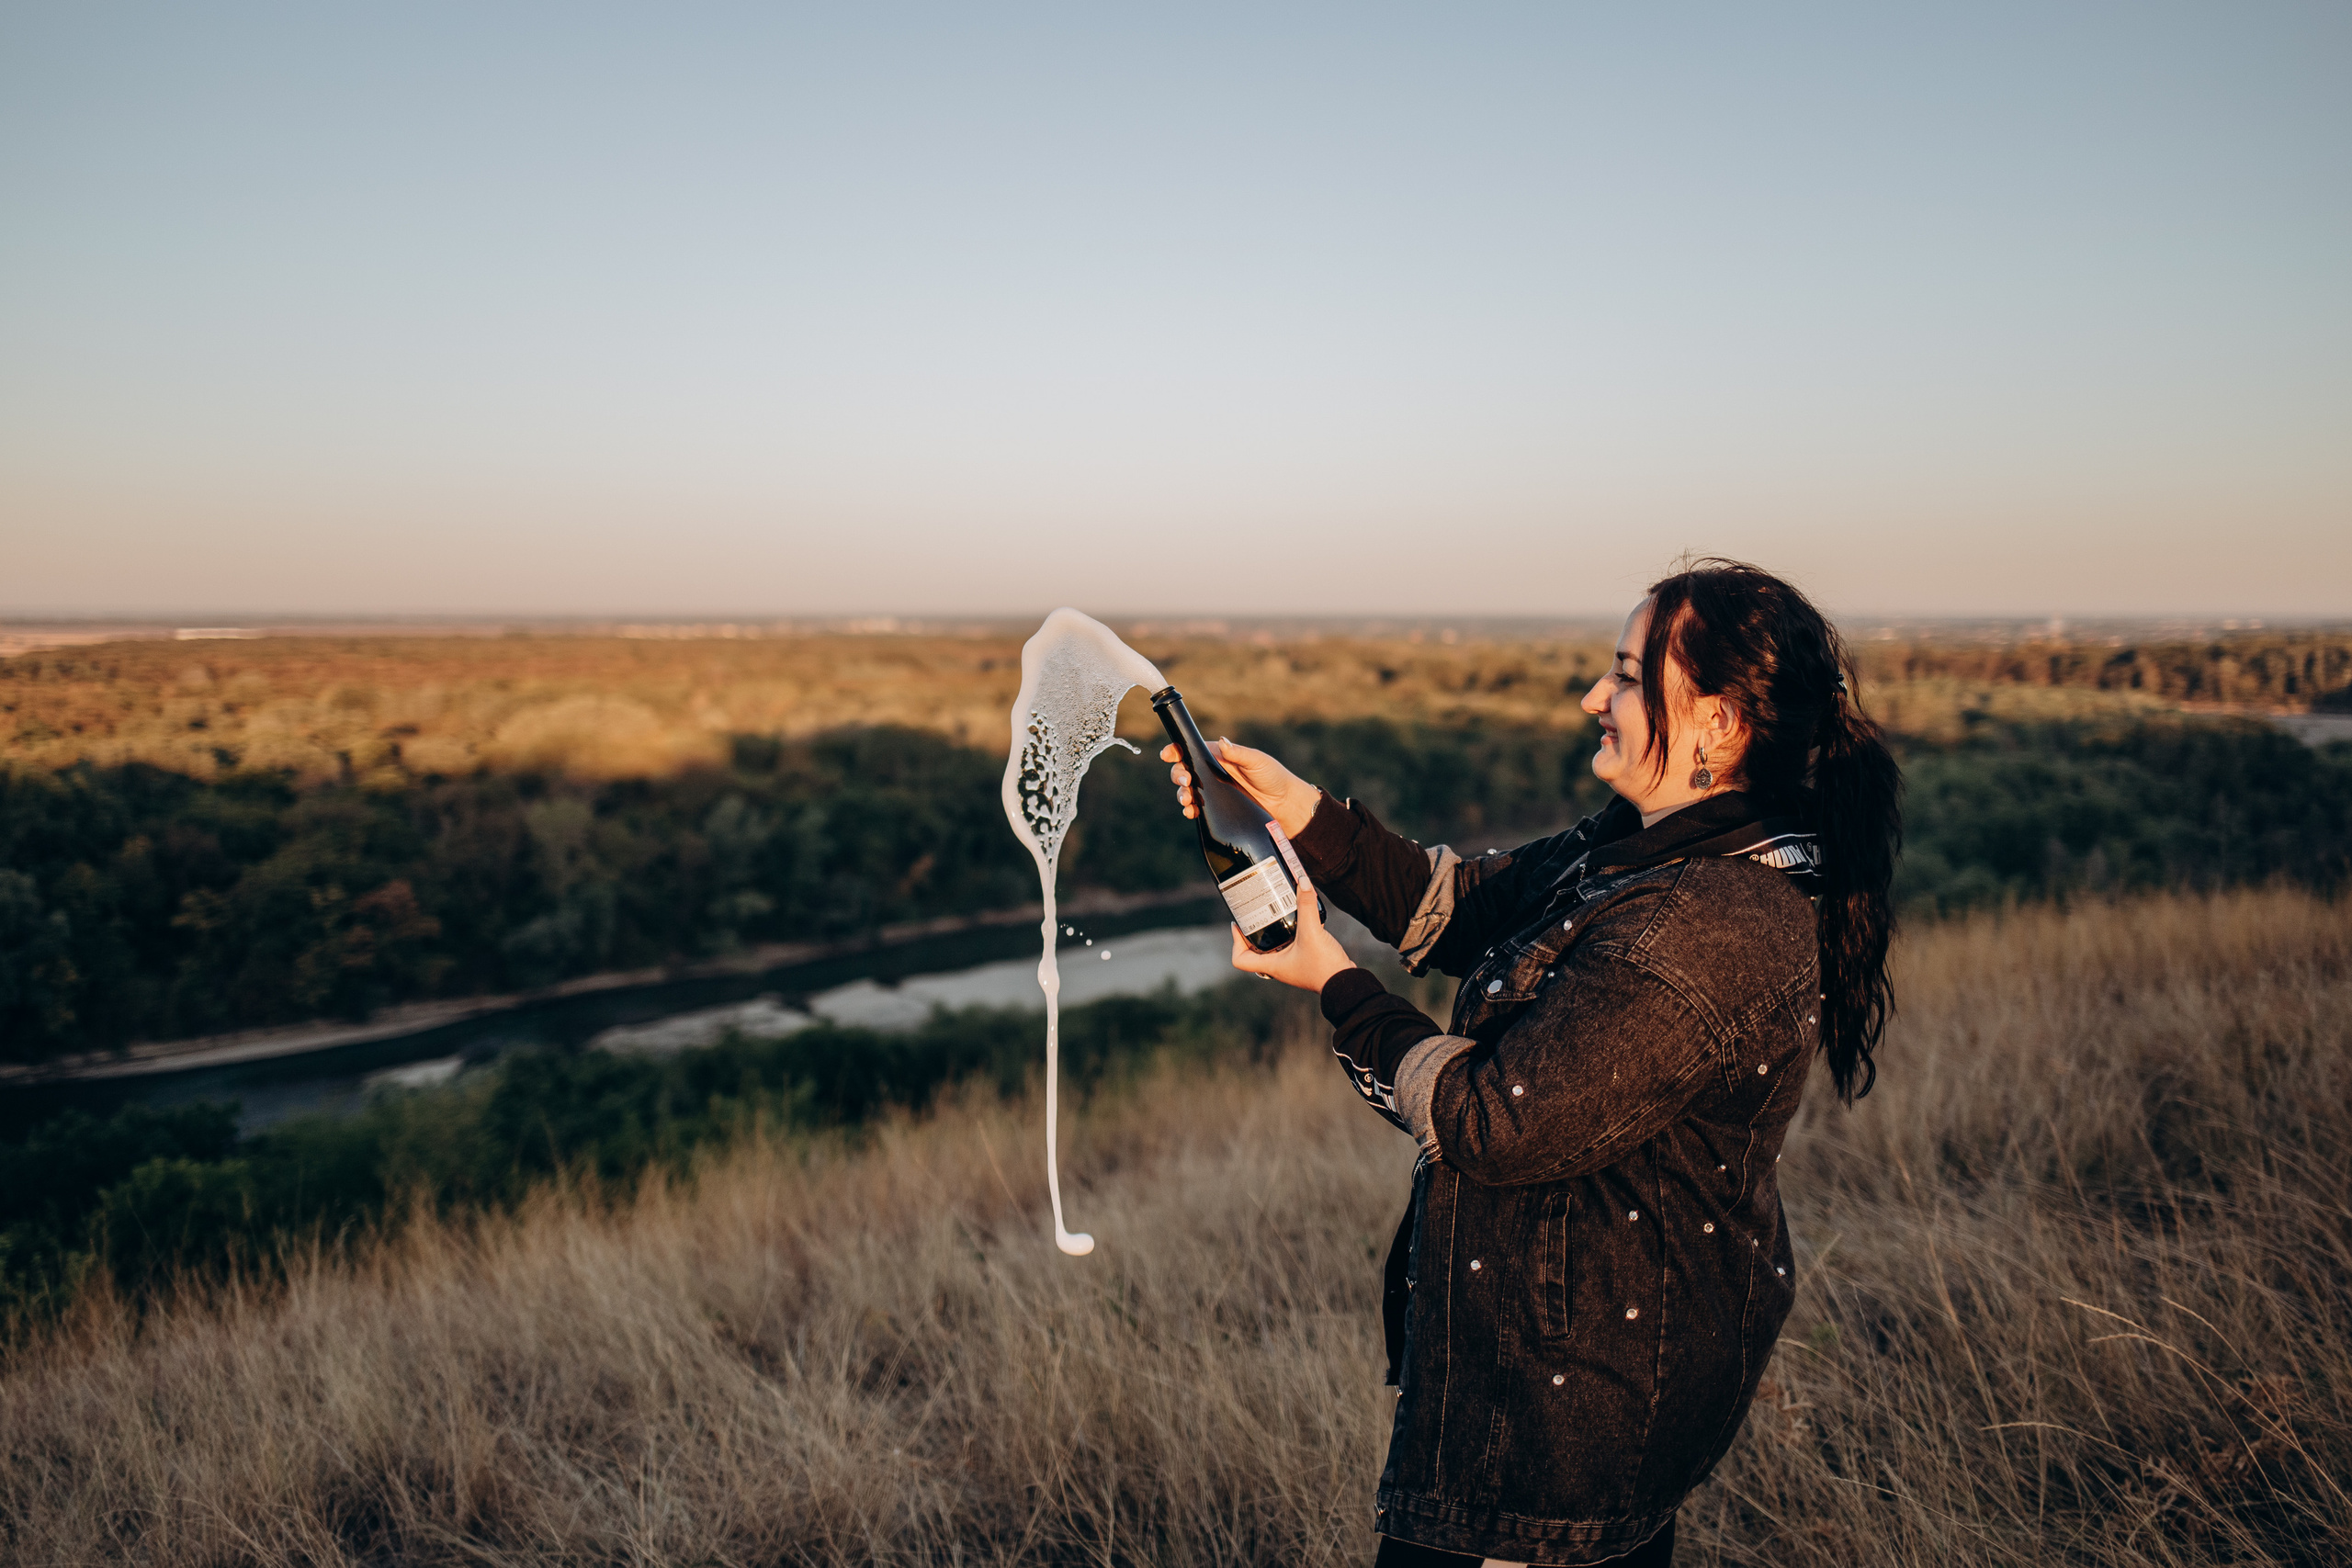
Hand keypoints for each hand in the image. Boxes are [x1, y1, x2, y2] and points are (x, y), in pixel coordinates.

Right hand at [1160, 738, 1320, 836]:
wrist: (1284, 804)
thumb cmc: (1274, 777)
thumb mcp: (1257, 761)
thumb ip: (1238, 753)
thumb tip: (1222, 743)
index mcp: (1219, 755)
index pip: (1192, 750)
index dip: (1177, 751)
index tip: (1168, 755)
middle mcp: (1213, 771)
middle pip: (1184, 770)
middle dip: (1178, 775)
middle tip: (1186, 781)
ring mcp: (1213, 790)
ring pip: (1187, 790)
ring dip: (1182, 794)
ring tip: (1187, 800)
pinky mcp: (1217, 807)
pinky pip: (1197, 808)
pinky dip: (1190, 810)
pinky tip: (1191, 812)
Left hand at [1228, 878, 1355, 993]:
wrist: (1347, 983)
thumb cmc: (1325, 966)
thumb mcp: (1312, 932)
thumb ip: (1307, 906)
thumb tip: (1303, 881)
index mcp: (1272, 965)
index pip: (1240, 960)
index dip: (1235, 942)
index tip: (1239, 924)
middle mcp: (1279, 967)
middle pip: (1255, 951)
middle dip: (1253, 932)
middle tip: (1256, 912)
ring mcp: (1292, 965)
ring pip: (1274, 947)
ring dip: (1272, 932)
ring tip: (1274, 911)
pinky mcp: (1305, 960)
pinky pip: (1291, 946)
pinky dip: (1290, 933)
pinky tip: (1298, 919)